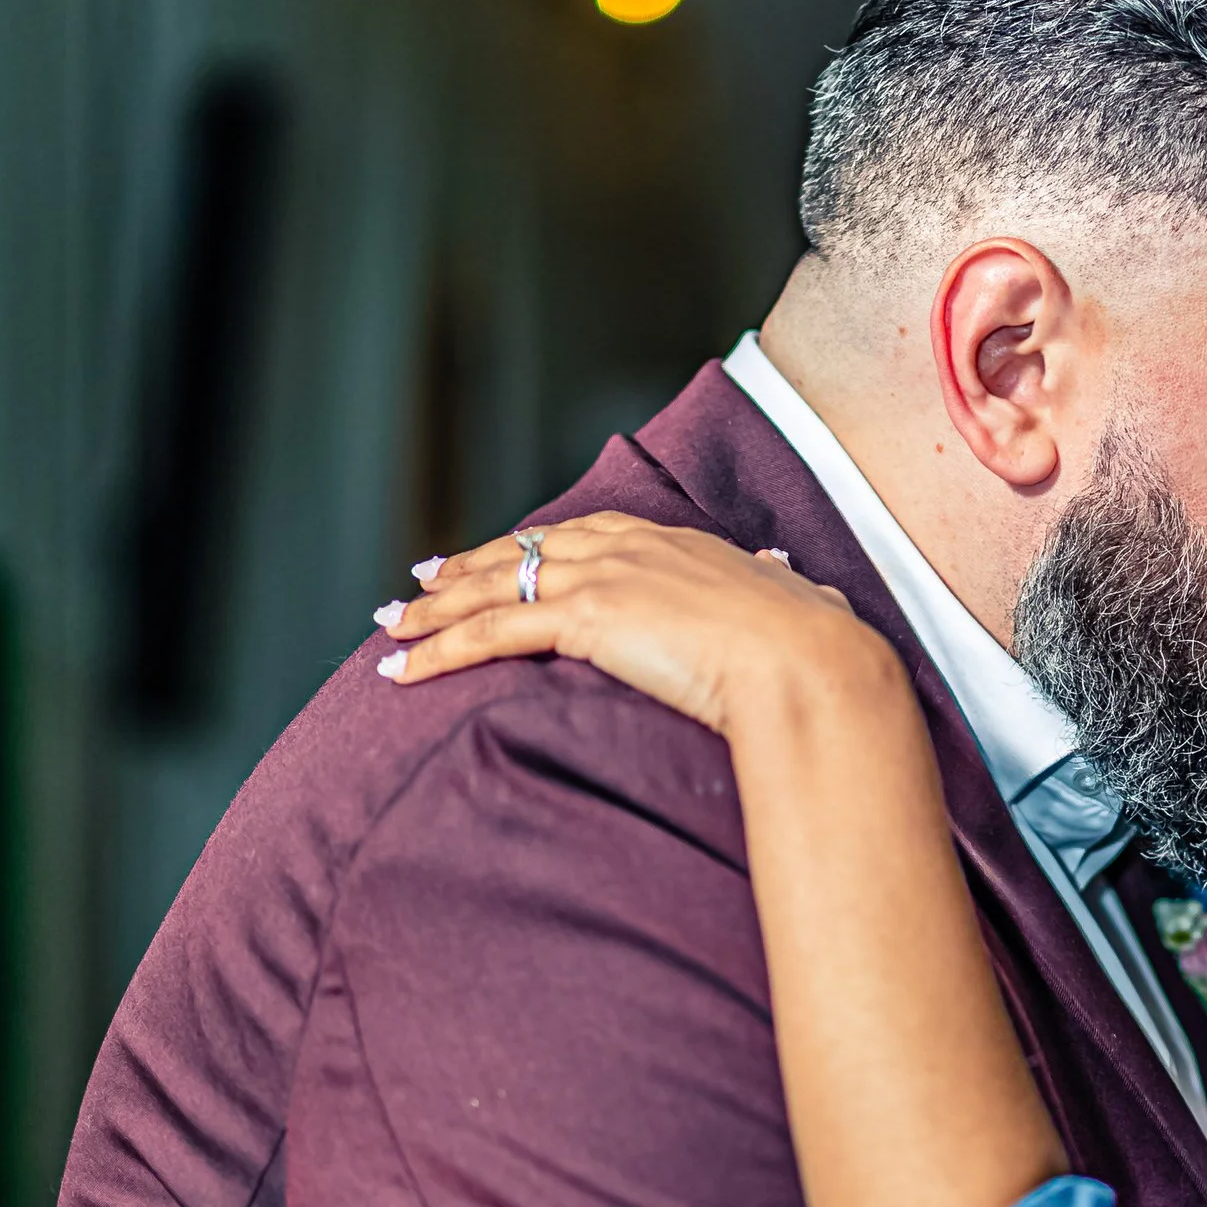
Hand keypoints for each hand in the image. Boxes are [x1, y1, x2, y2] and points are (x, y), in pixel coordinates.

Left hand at [374, 513, 900, 745]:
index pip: (580, 537)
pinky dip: (441, 649)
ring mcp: (602, 578)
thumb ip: (781, 585)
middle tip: (419, 586)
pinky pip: (493, 632)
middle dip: (465, 571)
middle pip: (522, 554)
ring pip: (493, 589)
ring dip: (435, 613)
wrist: (808, 661)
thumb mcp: (797, 599)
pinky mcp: (583, 619)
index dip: (532, 548)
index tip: (499, 557)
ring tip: (393, 631)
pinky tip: (406, 668)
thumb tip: (792, 576)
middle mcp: (627, 547)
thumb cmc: (814, 642)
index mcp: (673, 541)